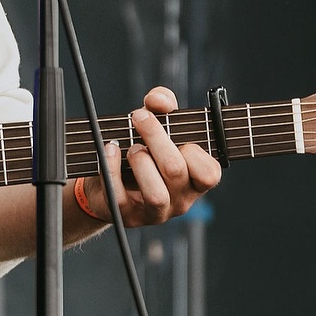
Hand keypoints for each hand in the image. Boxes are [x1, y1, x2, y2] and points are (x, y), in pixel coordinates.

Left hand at [80, 86, 220, 228]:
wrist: (106, 181)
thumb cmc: (142, 151)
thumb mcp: (157, 125)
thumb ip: (163, 105)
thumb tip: (159, 100)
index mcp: (195, 181)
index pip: (209, 173)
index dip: (192, 150)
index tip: (175, 133)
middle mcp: (180, 200)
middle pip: (175, 171)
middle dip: (155, 138)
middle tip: (139, 119)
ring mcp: (154, 212)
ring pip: (155, 193)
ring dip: (140, 161)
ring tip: (131, 148)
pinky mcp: (125, 216)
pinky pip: (119, 196)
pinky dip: (111, 167)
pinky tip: (109, 149)